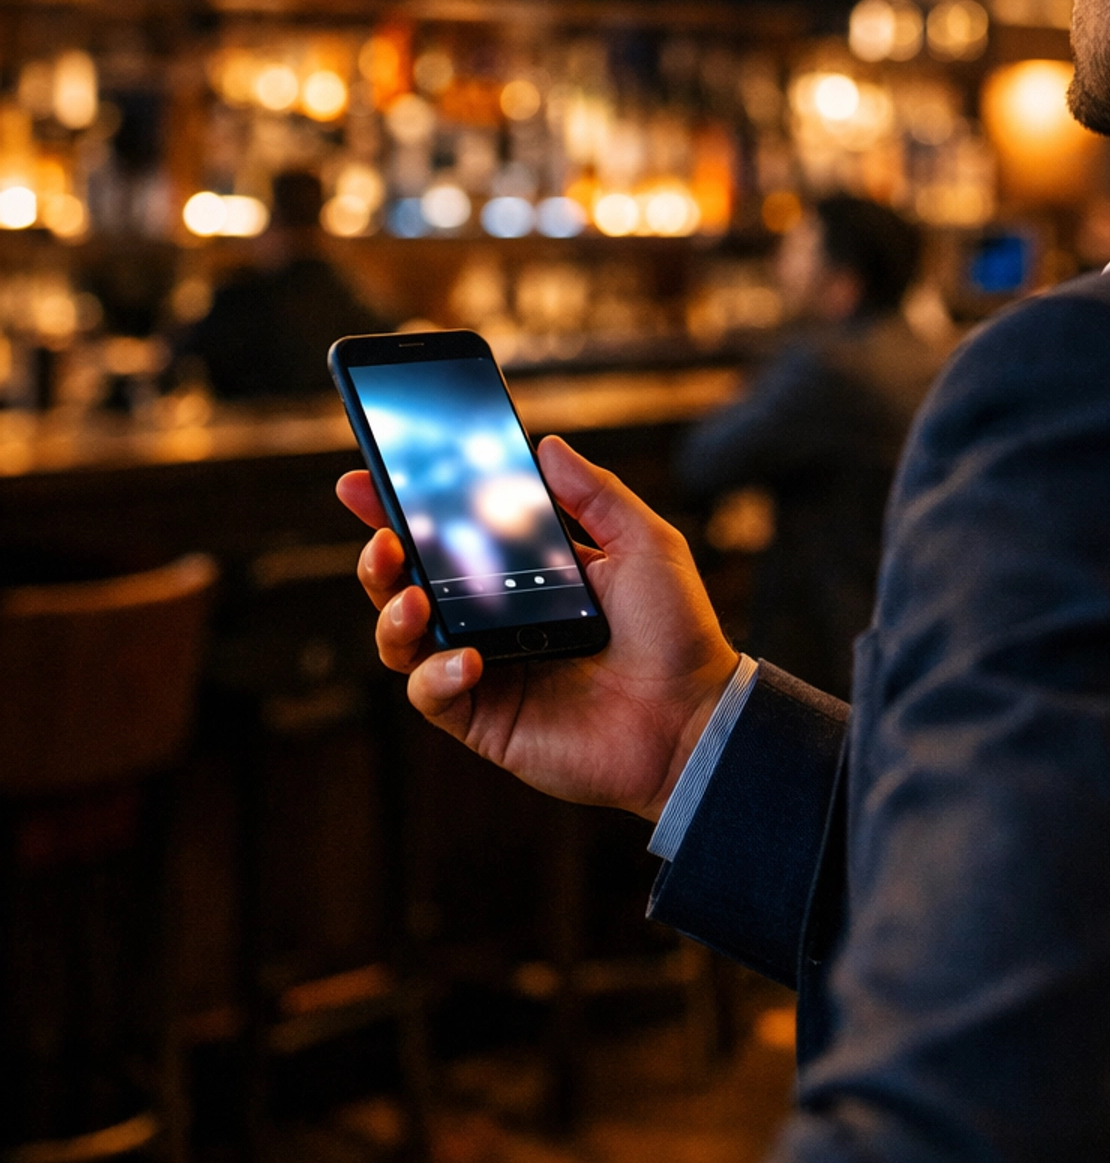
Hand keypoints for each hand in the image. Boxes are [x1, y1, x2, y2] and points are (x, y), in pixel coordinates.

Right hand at [338, 435, 738, 819]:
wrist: (693, 717)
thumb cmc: (676, 631)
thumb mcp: (643, 543)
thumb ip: (595, 493)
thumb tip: (546, 443)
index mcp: (522, 573)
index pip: (447, 533)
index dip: (398, 508)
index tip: (363, 480)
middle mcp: (493, 618)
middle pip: (406, 584)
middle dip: (379, 558)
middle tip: (384, 539)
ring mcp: (484, 669)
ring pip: (403, 640)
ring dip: (393, 613)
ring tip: (415, 597)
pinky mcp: (485, 719)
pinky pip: (431, 695)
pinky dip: (435, 674)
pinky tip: (467, 659)